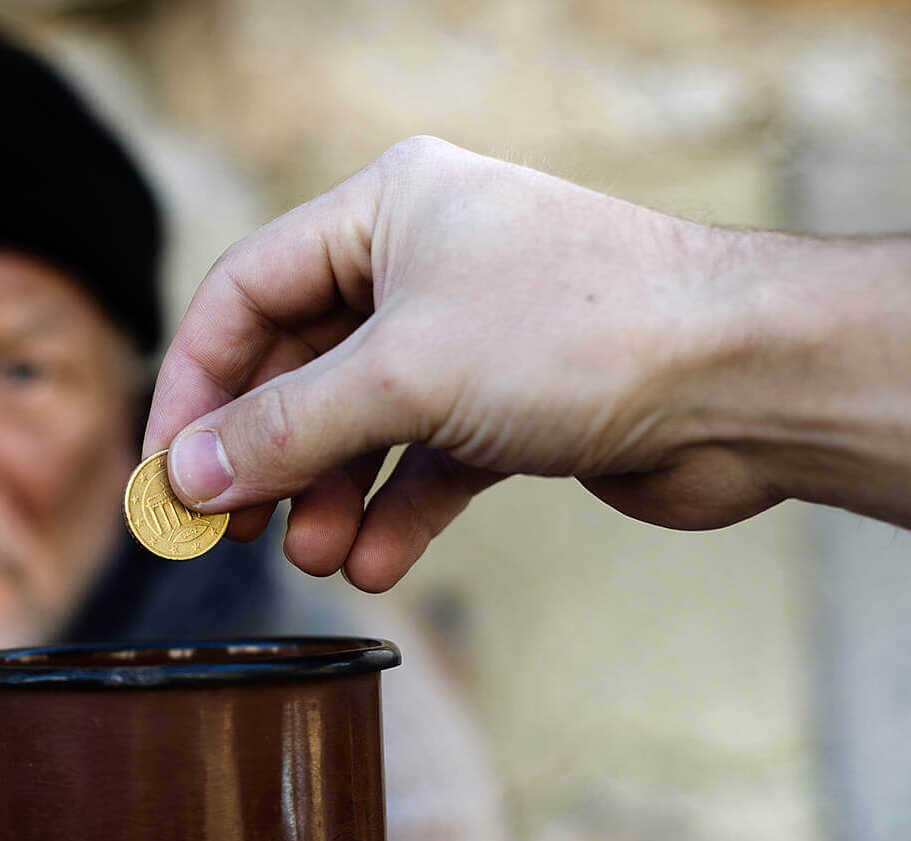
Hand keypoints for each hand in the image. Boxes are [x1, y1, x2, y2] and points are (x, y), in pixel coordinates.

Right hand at [144, 134, 773, 591]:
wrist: (745, 378)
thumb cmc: (583, 331)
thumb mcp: (403, 376)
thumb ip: (282, 430)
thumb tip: (186, 479)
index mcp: (389, 208)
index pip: (246, 292)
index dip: (195, 385)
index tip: (165, 474)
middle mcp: (427, 262)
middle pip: (299, 364)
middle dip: (264, 454)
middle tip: (227, 531)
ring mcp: (475, 335)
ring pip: (363, 422)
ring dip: (328, 494)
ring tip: (312, 556)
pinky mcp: (519, 404)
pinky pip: (429, 462)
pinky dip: (397, 512)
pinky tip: (374, 564)